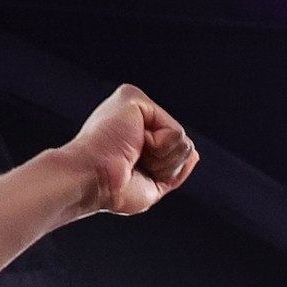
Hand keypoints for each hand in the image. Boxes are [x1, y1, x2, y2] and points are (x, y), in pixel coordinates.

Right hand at [58, 85, 197, 216]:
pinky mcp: (134, 98)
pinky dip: (160, 148)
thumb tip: (195, 154)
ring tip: (130, 155)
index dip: (163, 173)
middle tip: (132, 164)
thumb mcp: (152, 184)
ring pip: (182, 141)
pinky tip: (133, 144)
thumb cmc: (112, 189)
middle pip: (183, 146)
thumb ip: (173, 169)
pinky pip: (175, 132)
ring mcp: (135, 106)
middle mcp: (135, 117)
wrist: (92, 182)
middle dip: (165, 166)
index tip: (131, 173)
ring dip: (162, 159)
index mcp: (136, 135)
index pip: (175, 152)